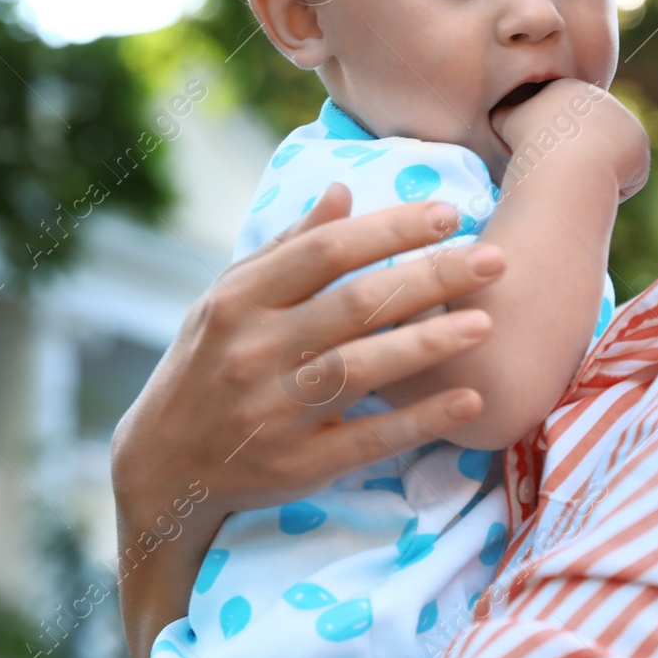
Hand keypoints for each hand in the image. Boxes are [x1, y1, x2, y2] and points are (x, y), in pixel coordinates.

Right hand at [110, 184, 505, 657]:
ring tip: (487, 321)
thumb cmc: (207, 366)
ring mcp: (276, 411)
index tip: (449, 213)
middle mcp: (255, 352)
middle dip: (430, 278)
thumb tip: (343, 190)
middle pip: (354, 305)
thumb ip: (287, 248)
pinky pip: (369, 439)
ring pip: (362, 369)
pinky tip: (469, 399)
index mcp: (240, 301)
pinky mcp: (297, 465)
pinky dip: (420, 420)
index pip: (325, 253)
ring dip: (429, 343)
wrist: (162, 467)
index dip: (390, 230)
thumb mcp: (227, 299)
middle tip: (494, 259)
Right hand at [491, 79, 650, 201]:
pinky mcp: (640, 143)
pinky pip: (627, 174)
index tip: (546, 157)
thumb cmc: (527, 145)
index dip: (554, 145)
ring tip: (578, 177)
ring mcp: (625, 119)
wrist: (562, 160)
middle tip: (562, 172)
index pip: (566, 123)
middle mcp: (602, 99)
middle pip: (590, 137)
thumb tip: (497, 112)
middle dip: (578, 157)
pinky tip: (599, 182)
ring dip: (596, 171)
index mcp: (571, 89)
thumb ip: (505, 113)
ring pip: (609, 156)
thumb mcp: (503, 121)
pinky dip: (615, 186)